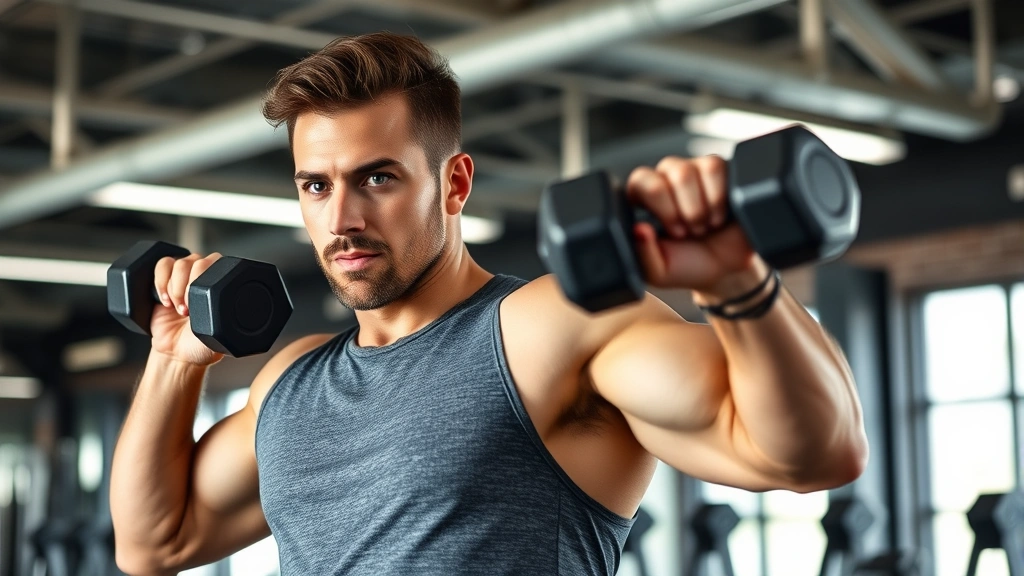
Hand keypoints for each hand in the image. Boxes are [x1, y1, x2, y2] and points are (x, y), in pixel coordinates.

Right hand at [151, 252, 224, 366]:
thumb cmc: (201, 344)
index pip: (216, 262)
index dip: (204, 279)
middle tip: (187, 310)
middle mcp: (204, 275)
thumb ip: (225, 320)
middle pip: (195, 261)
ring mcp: (184, 276)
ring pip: (178, 263)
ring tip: (178, 309)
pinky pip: (162, 265)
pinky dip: (161, 282)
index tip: (199, 303)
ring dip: (174, 287)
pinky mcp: (164, 280)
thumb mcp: (219, 336)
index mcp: (222, 284)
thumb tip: (236, 308)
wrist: (177, 352)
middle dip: (187, 287)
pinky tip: (165, 301)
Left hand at [626, 155, 766, 299]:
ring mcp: (692, 170)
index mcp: (645, 199)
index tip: (676, 232)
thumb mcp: (660, 271)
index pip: (640, 181)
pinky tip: (720, 214)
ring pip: (686, 171)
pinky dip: (718, 197)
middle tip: (692, 232)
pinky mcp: (719, 169)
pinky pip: (713, 168)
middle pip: (666, 171)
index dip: (660, 205)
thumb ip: (643, 255)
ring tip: (706, 225)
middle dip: (683, 209)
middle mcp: (665, 179)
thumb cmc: (689, 265)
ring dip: (699, 207)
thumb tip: (638, 229)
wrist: (729, 268)